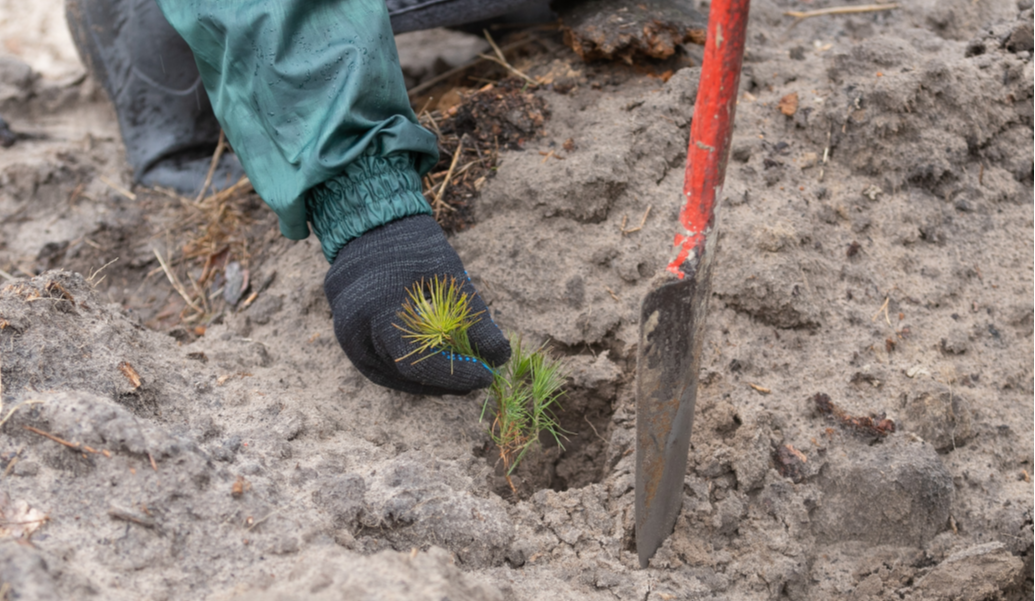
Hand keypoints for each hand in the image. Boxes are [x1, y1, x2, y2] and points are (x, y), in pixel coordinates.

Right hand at [324, 215, 510, 394]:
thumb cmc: (413, 245)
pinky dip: (404, 373)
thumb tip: (499, 355)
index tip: (487, 376)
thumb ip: (474, 317)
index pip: (420, 362)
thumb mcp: (449, 276)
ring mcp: (345, 333)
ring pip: (388, 375)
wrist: (371, 225)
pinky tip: (432, 371)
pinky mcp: (345, 335)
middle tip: (478, 378)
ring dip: (425, 382)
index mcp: (380, 308)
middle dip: (446, 381)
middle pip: (404, 373)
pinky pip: (375, 366)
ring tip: (459, 379)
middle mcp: (355, 327)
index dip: (456, 375)